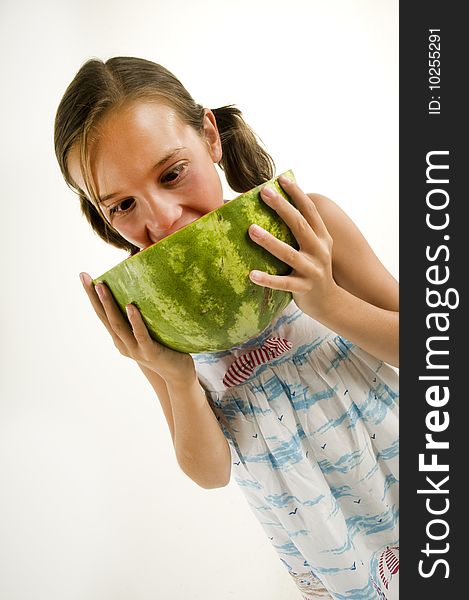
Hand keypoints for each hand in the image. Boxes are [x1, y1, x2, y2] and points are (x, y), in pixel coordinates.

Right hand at [79, 272, 195, 384]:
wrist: (178, 375)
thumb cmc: (165, 349)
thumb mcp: (148, 331)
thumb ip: (141, 316)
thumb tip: (141, 288)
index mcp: (120, 338)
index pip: (102, 314)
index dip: (91, 296)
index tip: (84, 276)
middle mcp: (123, 344)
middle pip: (104, 317)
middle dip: (93, 296)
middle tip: (84, 276)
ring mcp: (135, 349)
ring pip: (118, 325)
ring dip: (109, 304)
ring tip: (101, 286)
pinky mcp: (150, 352)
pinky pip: (141, 334)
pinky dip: (134, 321)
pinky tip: (130, 306)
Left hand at [248, 176, 337, 319]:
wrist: (330, 302)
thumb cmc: (314, 269)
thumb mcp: (315, 246)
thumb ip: (302, 229)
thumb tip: (277, 207)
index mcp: (322, 237)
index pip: (309, 210)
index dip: (296, 193)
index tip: (281, 178)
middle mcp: (319, 250)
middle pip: (300, 225)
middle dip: (282, 207)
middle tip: (264, 192)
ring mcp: (312, 269)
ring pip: (289, 253)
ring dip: (270, 241)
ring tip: (251, 230)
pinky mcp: (304, 288)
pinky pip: (283, 283)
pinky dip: (267, 279)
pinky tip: (252, 274)